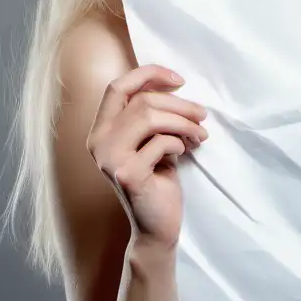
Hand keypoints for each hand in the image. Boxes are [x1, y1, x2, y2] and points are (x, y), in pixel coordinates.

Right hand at [86, 64, 208, 248]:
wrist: (157, 226)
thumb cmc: (157, 180)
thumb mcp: (152, 140)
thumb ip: (151, 115)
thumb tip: (173, 83)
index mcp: (101, 130)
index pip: (117, 87)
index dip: (149, 75)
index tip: (179, 80)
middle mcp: (98, 142)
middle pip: (141, 101)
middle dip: (180, 105)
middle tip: (202, 115)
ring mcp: (109, 159)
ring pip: (149, 117)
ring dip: (183, 122)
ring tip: (200, 134)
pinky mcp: (127, 174)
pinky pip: (160, 142)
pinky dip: (179, 143)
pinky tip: (185, 152)